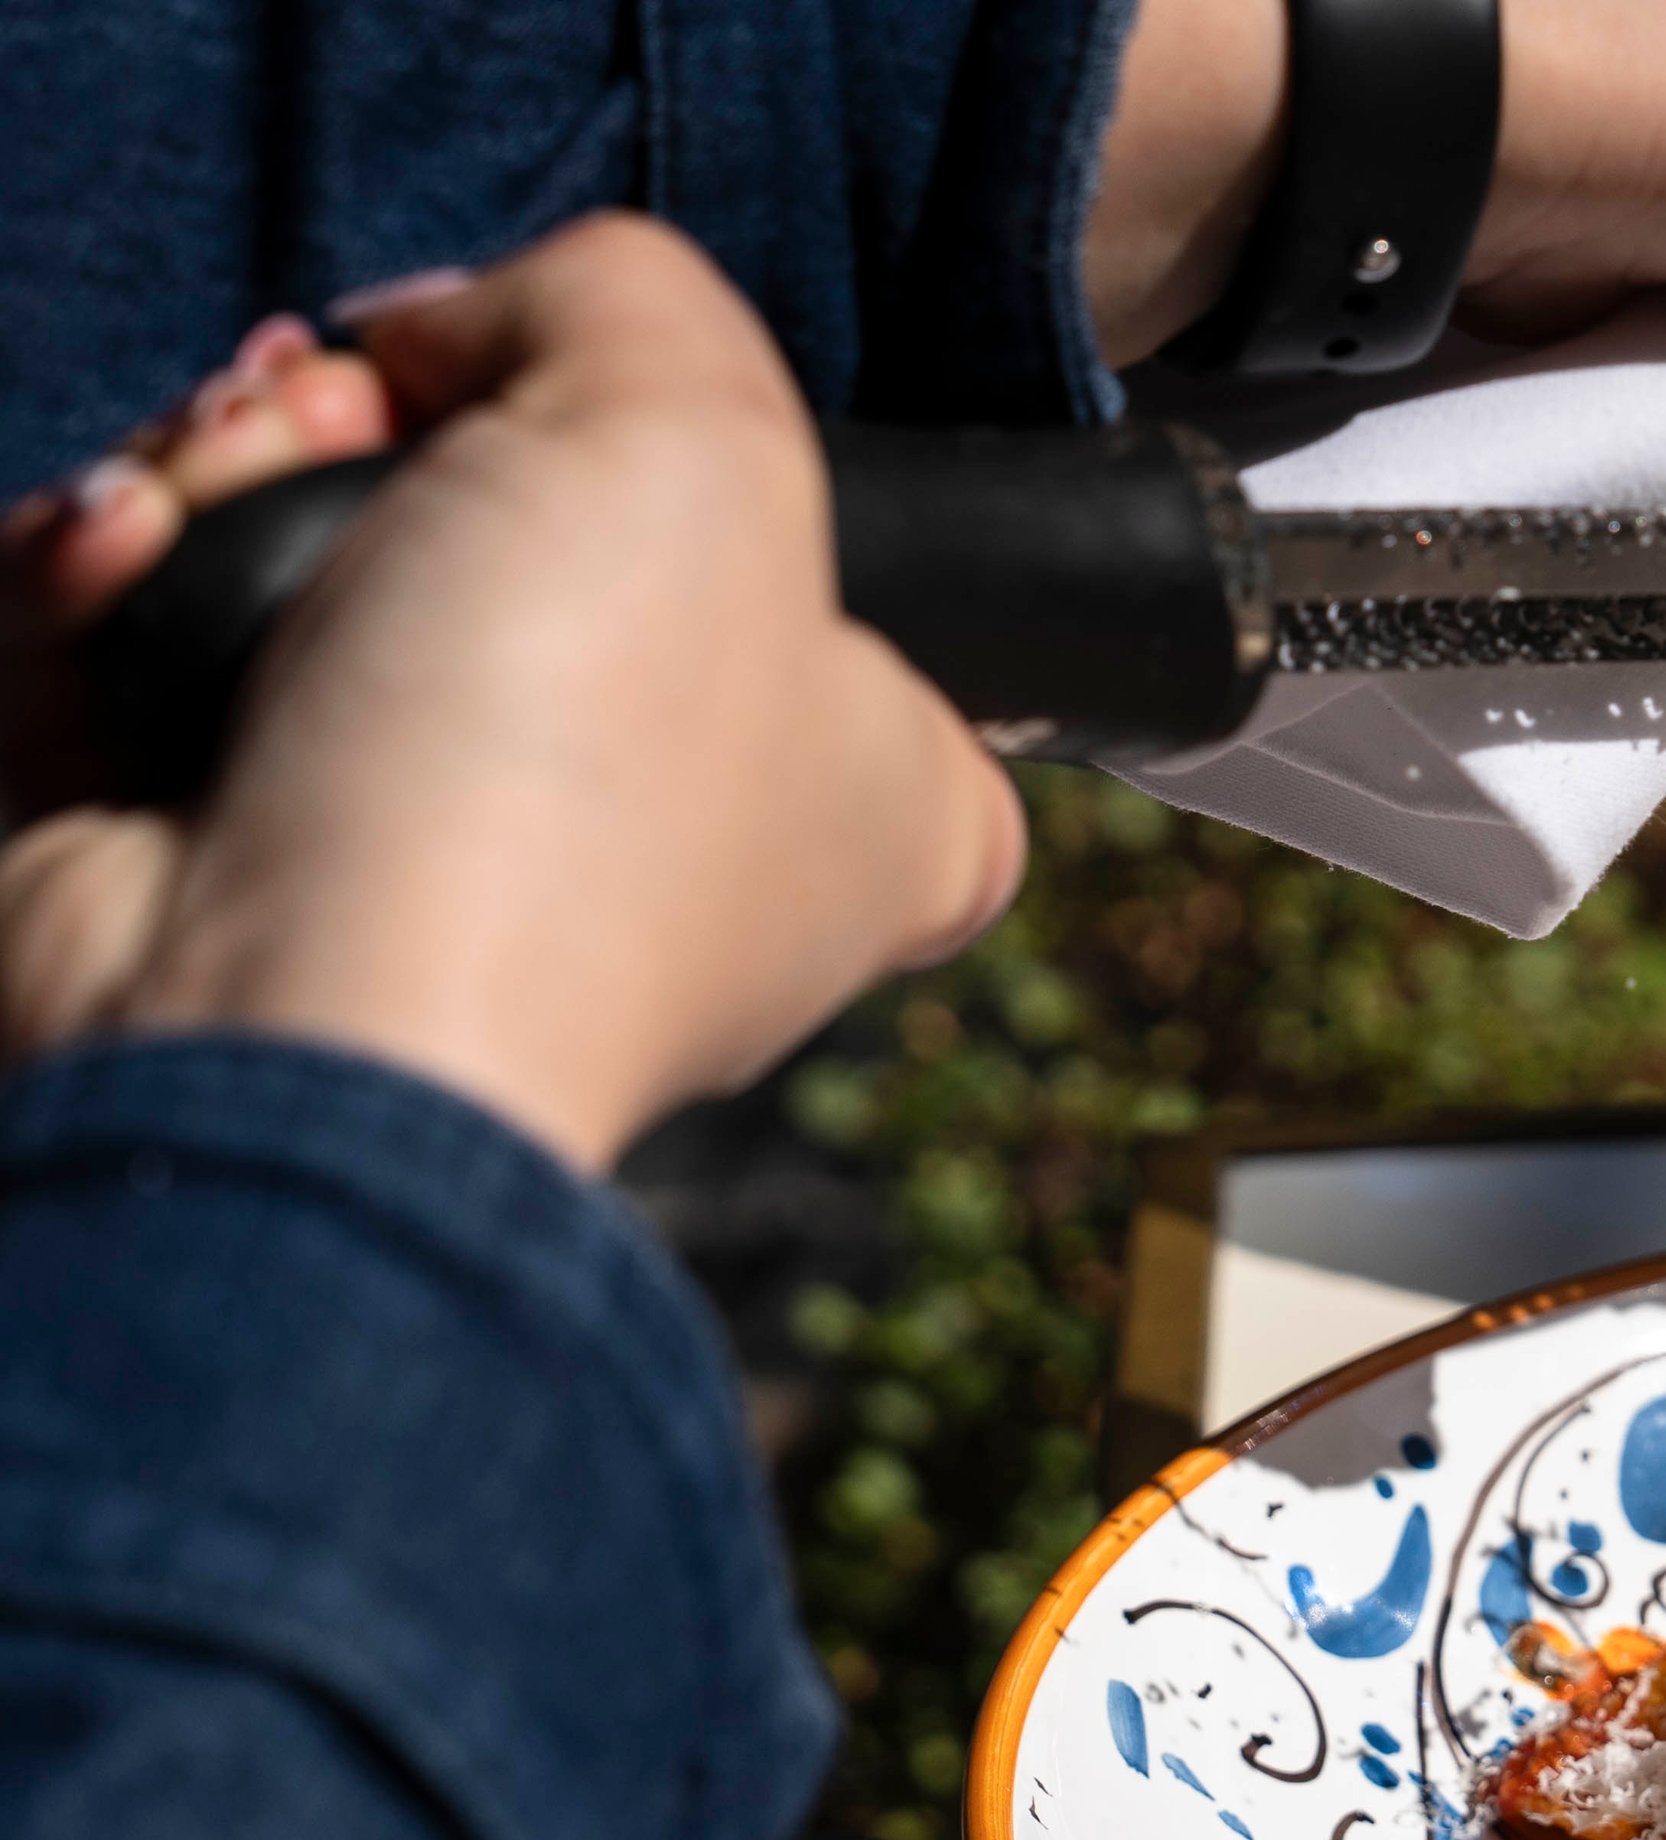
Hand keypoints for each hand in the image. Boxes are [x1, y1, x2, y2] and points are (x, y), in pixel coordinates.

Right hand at [0, 216, 1021, 1174]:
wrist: (303, 1013)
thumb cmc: (558, 768)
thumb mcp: (702, 429)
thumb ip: (629, 301)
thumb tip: (454, 333)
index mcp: (860, 809)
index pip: (869, 637)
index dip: (726, 488)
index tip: (620, 438)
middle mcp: (666, 849)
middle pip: (526, 543)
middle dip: (386, 422)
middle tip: (351, 420)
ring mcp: (427, 859)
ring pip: (305, 568)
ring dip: (224, 469)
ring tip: (223, 481)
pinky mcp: (205, 854)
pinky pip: (131, 646)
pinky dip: (97, 572)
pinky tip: (124, 551)